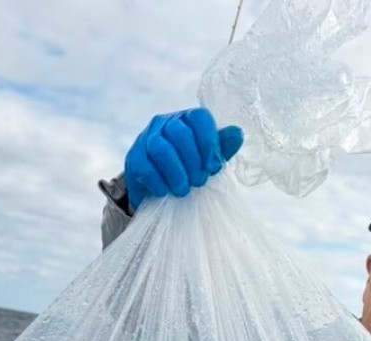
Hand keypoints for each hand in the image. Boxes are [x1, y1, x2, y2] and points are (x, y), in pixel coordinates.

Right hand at [123, 108, 243, 211]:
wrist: (158, 190)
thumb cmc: (187, 170)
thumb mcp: (208, 159)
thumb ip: (222, 147)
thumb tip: (237, 133)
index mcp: (186, 118)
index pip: (199, 117)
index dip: (209, 143)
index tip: (214, 168)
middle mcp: (163, 122)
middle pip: (179, 133)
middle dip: (192, 162)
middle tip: (198, 182)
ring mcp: (145, 139)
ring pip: (160, 149)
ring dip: (176, 174)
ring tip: (183, 190)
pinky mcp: (133, 159)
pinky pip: (146, 168)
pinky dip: (159, 183)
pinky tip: (166, 192)